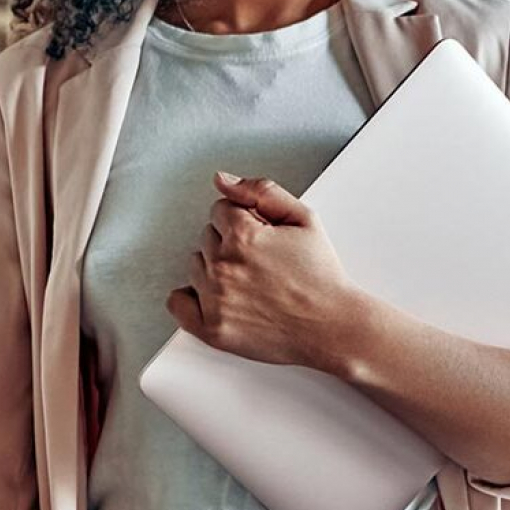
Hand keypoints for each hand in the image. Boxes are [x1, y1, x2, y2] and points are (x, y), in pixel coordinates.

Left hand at [166, 172, 361, 370]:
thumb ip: (261, 191)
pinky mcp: (212, 329)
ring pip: (195, 266)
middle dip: (231, 243)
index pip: (220, 210)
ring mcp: (215, 299)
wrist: (331, 327)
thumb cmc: (321, 277)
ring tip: (249, 281)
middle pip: (206, 237)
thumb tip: (223, 180)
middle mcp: (224, 266)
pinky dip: (191, 298)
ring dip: (215, 268)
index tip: (261, 237)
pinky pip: (178, 303)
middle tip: (260, 260)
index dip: (244, 220)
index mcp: (243, 236)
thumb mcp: (303, 218)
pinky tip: (217, 296)